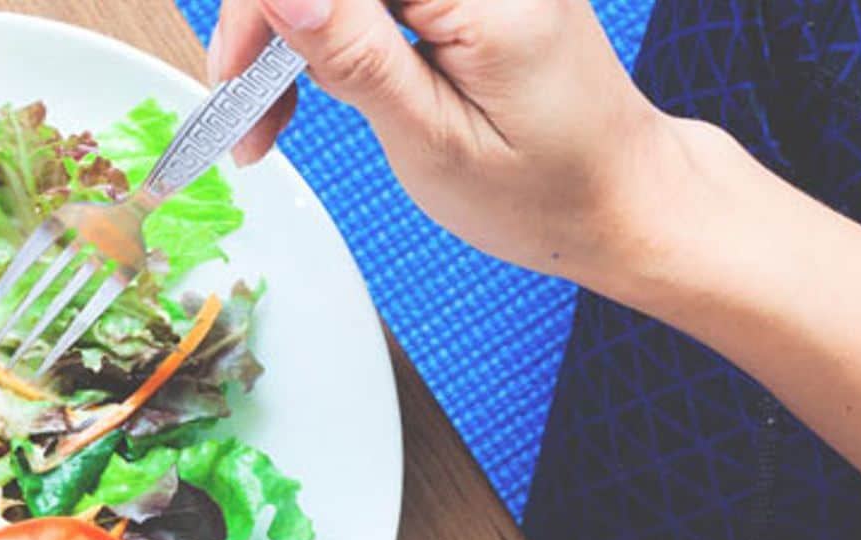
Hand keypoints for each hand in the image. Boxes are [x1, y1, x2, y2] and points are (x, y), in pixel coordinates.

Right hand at [210, 0, 680, 278]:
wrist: (623, 199)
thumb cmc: (548, 193)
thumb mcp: (435, 144)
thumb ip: (355, 57)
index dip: (267, 4)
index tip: (236, 70)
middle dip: (272, 18)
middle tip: (246, 108)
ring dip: (295, 31)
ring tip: (272, 116)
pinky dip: (331, 30)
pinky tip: (313, 83)